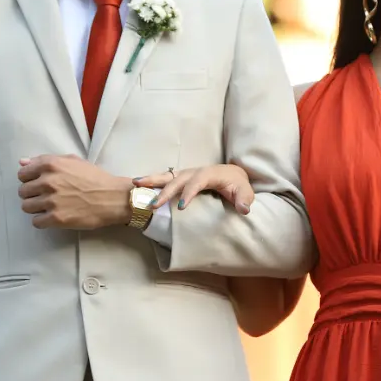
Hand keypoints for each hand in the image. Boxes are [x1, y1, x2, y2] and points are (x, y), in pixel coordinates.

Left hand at [18, 155, 130, 229]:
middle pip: (22, 191)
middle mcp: (48, 181)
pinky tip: (53, 217)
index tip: (38, 183)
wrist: (113, 198)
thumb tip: (22, 162)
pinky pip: (36, 222)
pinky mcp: (56, 218)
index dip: (29, 179)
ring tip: (49, 207)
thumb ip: (45, 160)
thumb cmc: (95, 178)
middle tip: (46, 196)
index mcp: (50, 164)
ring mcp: (51, 201)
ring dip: (35, 208)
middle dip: (32, 194)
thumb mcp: (72, 161)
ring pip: (26, 207)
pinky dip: (42, 221)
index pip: (22, 173)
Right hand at [133, 164, 253, 214]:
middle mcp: (196, 171)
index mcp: (210, 174)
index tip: (182, 207)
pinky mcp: (182, 178)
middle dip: (165, 190)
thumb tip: (244, 209)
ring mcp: (187, 173)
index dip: (189, 193)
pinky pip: (166, 178)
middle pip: (178, 179)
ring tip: (135, 184)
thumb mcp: (245, 192)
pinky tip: (138, 185)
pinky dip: (152, 180)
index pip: (197, 182)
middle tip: (153, 204)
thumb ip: (244, 200)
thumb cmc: (238, 185)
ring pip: (168, 175)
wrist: (234, 175)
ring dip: (152, 180)